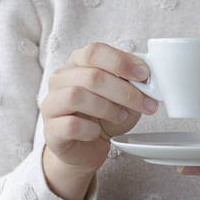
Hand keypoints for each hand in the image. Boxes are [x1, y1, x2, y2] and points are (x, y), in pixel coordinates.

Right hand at [41, 43, 158, 199]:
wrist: (88, 147)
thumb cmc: (106, 116)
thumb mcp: (125, 96)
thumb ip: (133, 83)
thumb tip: (150, 79)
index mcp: (79, 62)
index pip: (95, 52)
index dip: (122, 61)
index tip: (145, 75)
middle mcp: (61, 79)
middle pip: (92, 77)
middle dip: (125, 91)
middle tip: (145, 104)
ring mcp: (51, 103)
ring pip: (76, 96)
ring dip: (107, 108)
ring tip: (121, 116)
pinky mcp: (50, 129)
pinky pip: (70, 125)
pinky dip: (90, 129)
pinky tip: (97, 131)